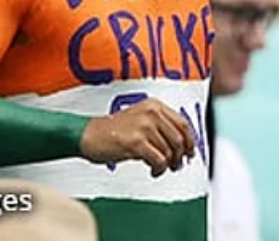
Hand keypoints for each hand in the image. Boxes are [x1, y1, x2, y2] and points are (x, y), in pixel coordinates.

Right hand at [80, 99, 194, 176]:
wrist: (88, 135)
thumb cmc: (113, 131)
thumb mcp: (140, 119)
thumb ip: (160, 126)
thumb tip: (182, 146)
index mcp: (154, 106)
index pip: (182, 123)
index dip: (190, 140)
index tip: (190, 152)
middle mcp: (151, 113)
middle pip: (179, 139)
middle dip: (180, 156)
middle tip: (176, 165)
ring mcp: (144, 127)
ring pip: (169, 151)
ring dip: (168, 165)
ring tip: (160, 169)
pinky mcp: (136, 142)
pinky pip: (158, 160)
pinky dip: (159, 169)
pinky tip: (153, 171)